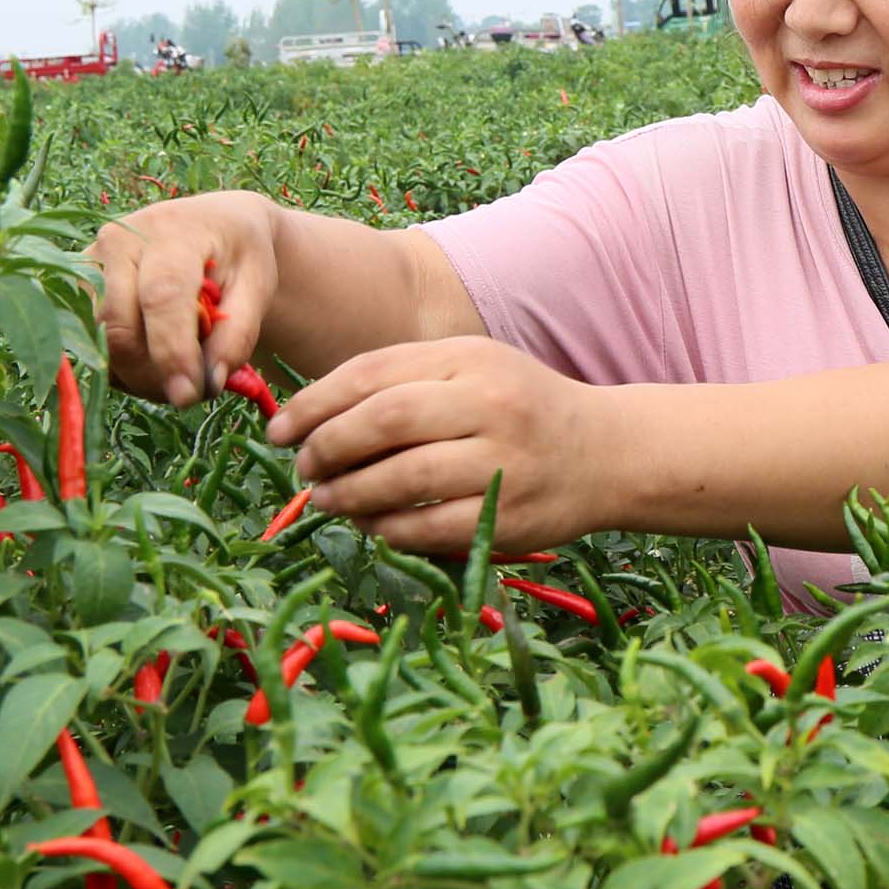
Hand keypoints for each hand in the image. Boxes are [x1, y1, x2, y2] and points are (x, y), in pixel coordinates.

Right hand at [90, 190, 281, 406]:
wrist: (212, 223)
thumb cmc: (238, 254)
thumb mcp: (257, 285)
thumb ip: (237, 334)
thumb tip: (207, 383)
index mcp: (171, 231)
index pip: (161, 297)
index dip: (172, 352)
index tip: (189, 395)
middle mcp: (118, 241)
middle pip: (117, 326)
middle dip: (150, 374)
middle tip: (189, 393)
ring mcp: (89, 262)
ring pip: (95, 340)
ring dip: (133, 375)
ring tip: (174, 375)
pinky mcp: (75, 285)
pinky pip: (85, 343)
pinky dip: (117, 367)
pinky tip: (151, 362)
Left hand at [269, 336, 614, 554]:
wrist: (608, 454)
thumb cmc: (522, 409)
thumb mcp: (472, 369)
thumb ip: (404, 379)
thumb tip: (314, 415)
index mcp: (470, 359)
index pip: (373, 374)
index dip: (314, 403)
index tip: (280, 428)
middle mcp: (489, 405)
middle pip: (384, 421)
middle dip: (327, 447)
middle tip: (303, 465)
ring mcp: (504, 462)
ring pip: (403, 479)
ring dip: (349, 494)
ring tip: (327, 498)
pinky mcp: (511, 516)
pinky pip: (430, 528)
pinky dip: (388, 529)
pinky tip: (370, 524)